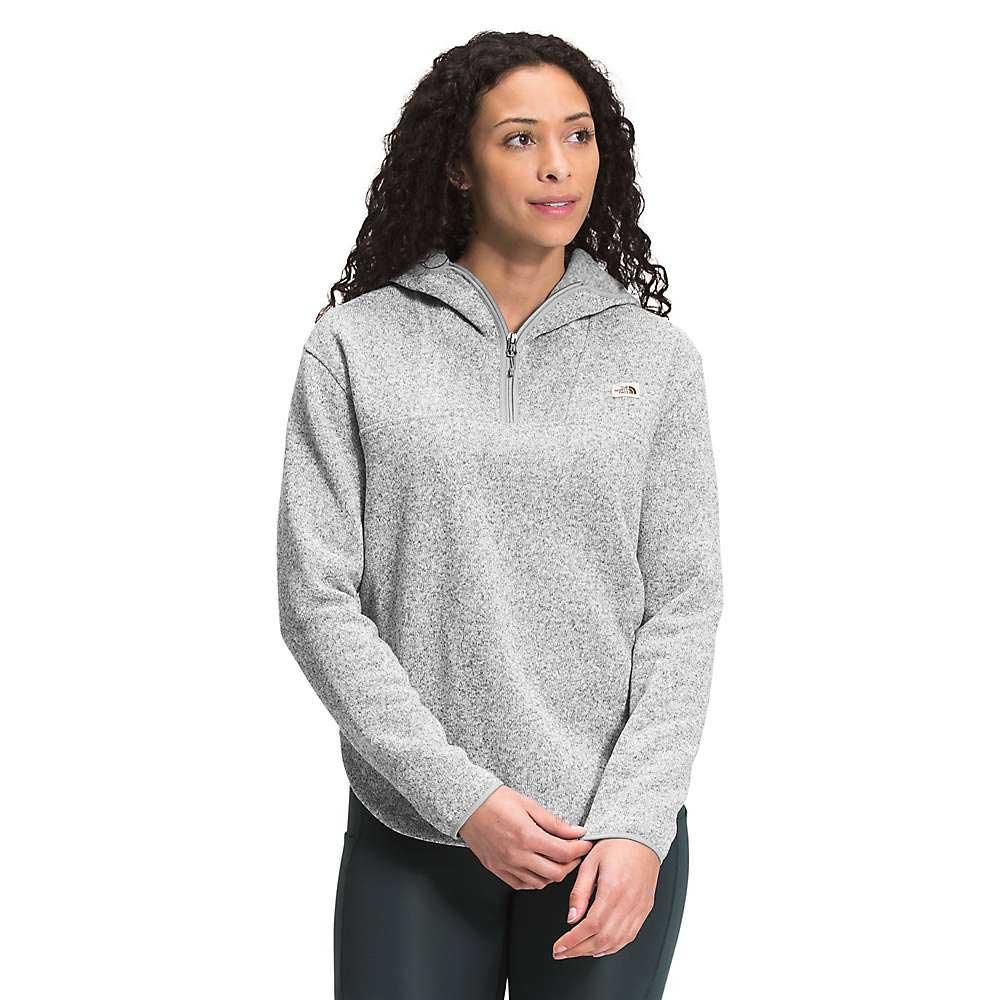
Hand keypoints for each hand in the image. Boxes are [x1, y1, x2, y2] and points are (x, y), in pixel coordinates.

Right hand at [458, 785, 593, 889]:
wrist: (468, 805)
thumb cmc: (496, 801)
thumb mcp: (529, 804)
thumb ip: (554, 822)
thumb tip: (576, 832)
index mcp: (527, 836)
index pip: (564, 853)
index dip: (580, 849)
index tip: (585, 843)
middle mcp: (517, 855)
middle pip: (556, 873)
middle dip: (572, 864)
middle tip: (576, 853)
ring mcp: (507, 865)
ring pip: (541, 883)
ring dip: (554, 874)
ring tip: (559, 860)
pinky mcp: (497, 870)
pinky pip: (523, 885)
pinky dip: (536, 880)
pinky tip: (539, 868)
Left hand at [551, 838, 658, 958]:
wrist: (641, 838)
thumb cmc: (615, 846)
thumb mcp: (589, 862)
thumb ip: (579, 891)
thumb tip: (571, 918)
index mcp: (612, 889)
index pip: (590, 925)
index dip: (573, 941)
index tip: (559, 947)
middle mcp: (628, 902)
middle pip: (602, 939)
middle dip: (579, 950)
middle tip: (562, 953)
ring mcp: (639, 908)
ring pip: (616, 942)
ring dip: (594, 951)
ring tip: (576, 952)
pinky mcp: (644, 910)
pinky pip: (629, 936)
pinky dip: (613, 947)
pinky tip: (599, 948)